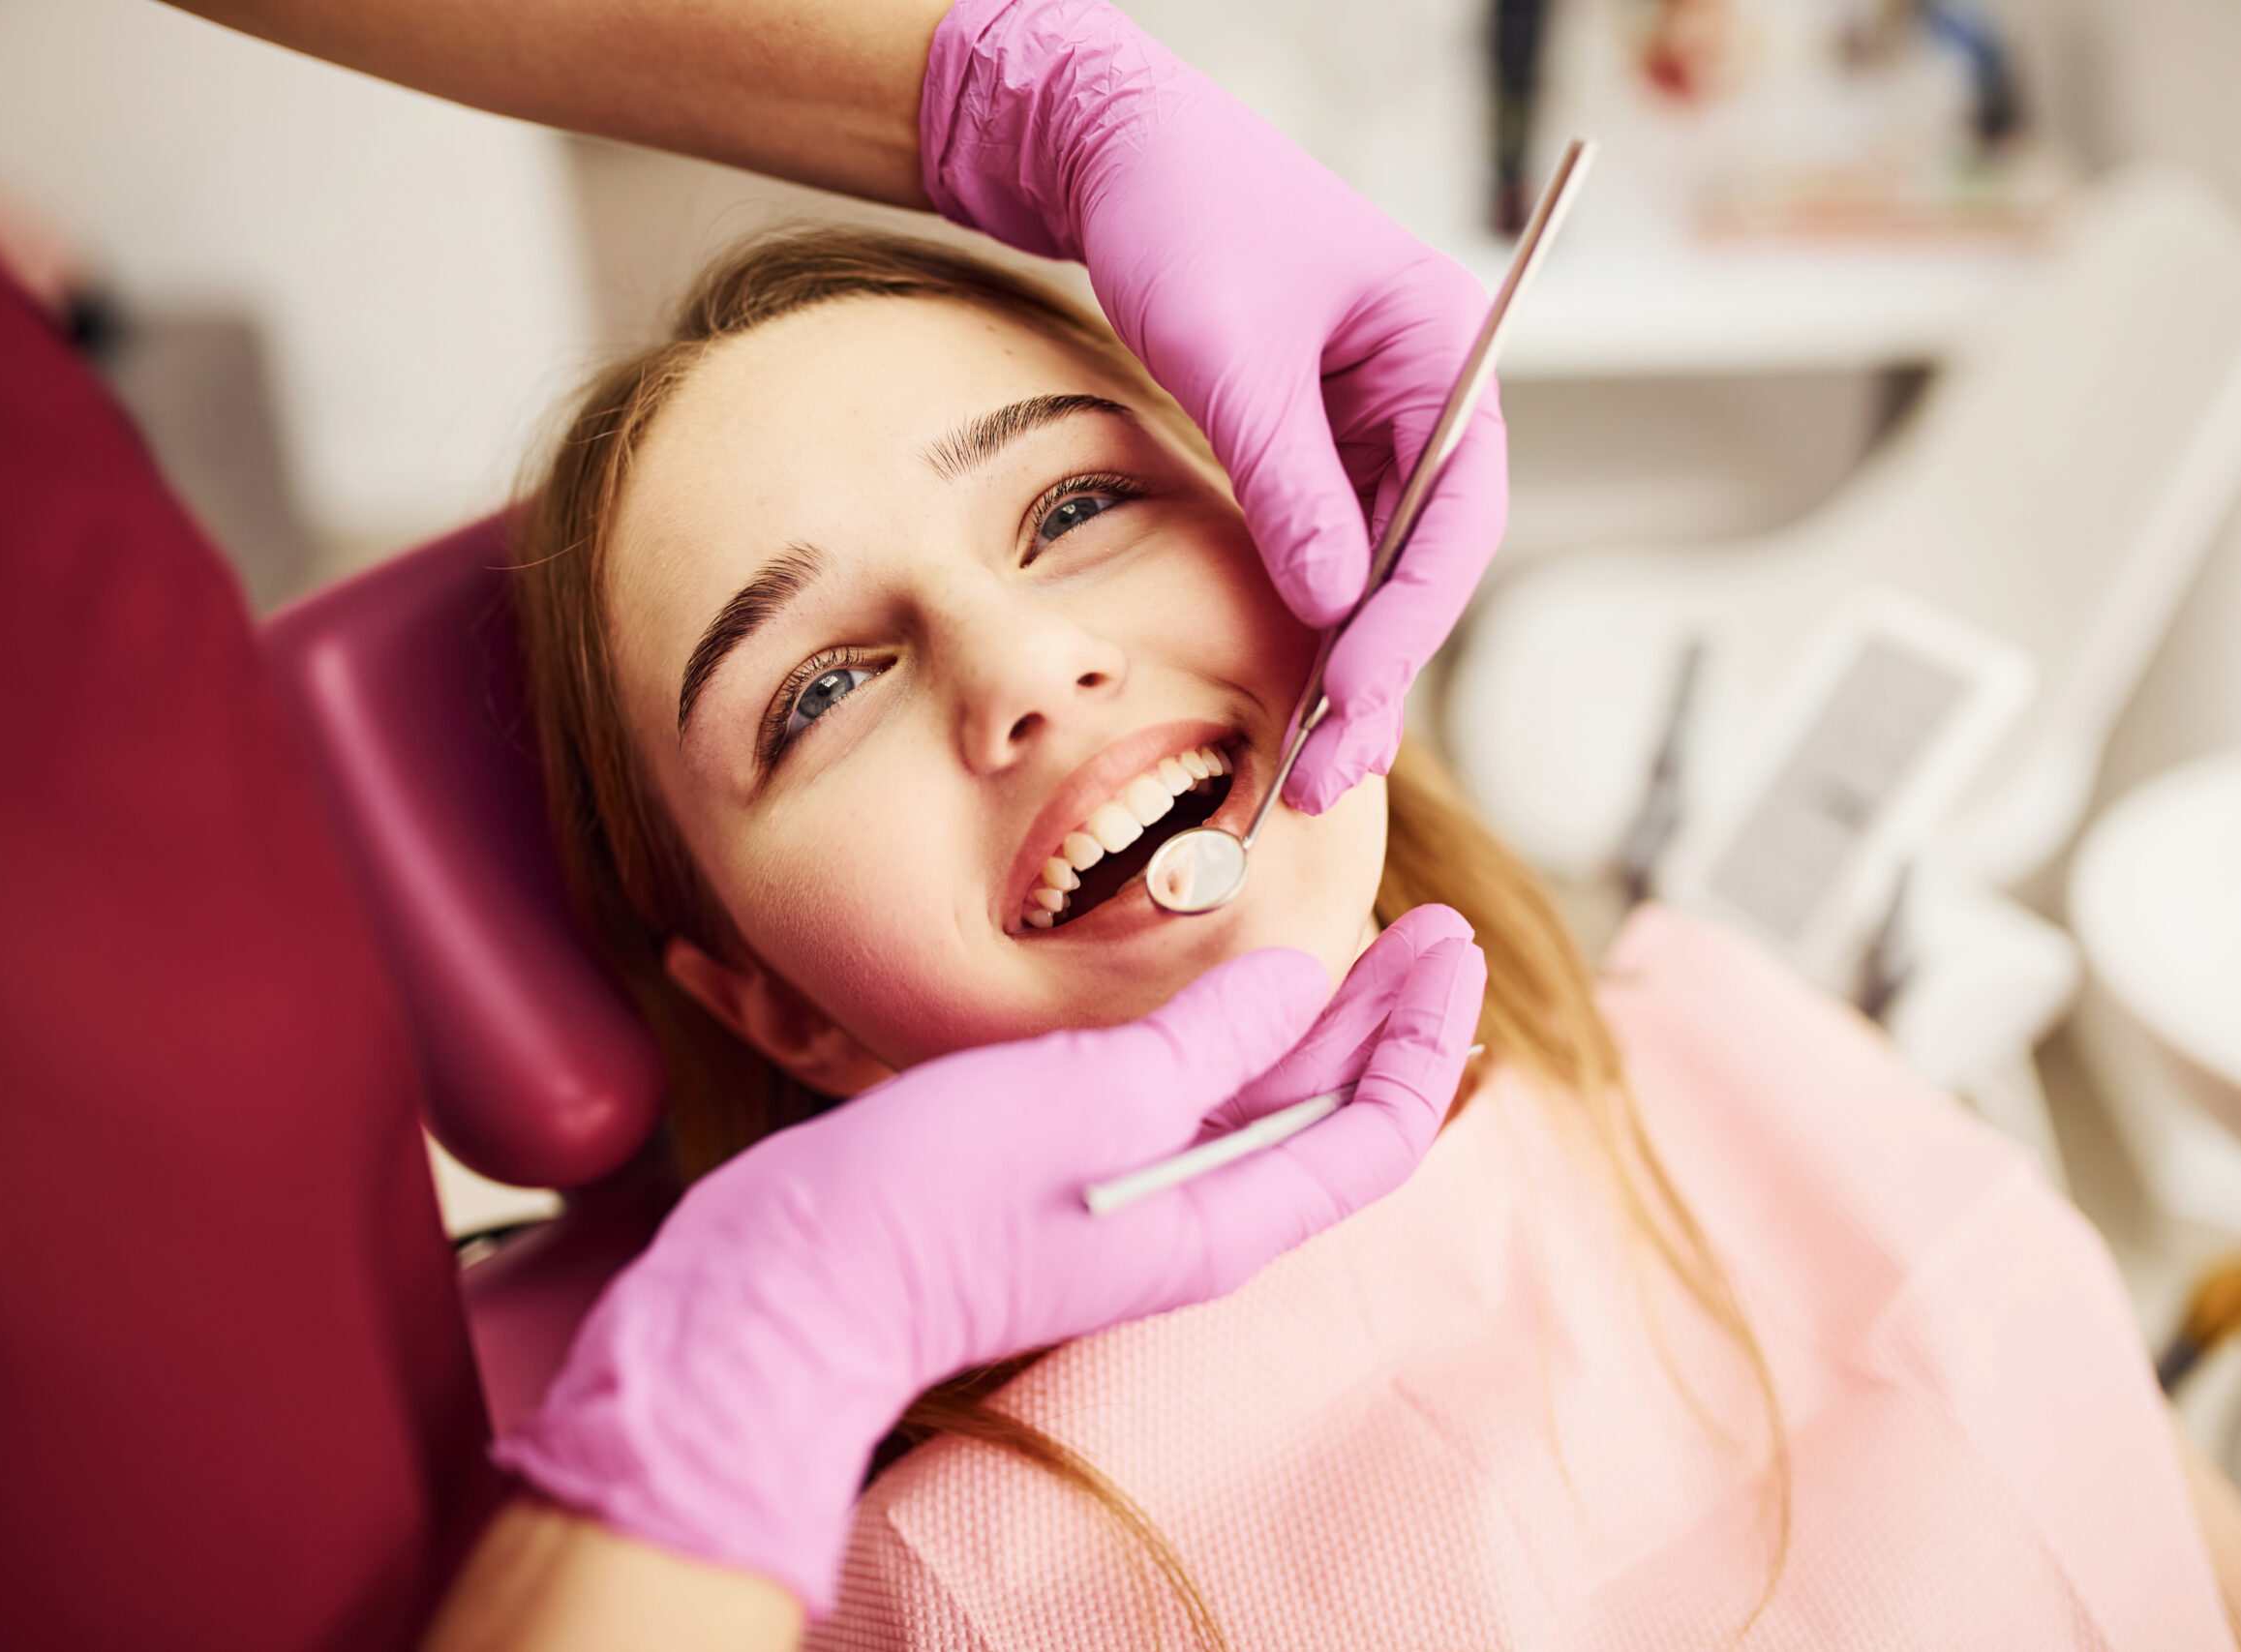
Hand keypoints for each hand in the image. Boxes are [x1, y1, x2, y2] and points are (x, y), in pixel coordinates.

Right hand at [494, 908, 1485, 1615]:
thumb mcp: (1089, 1097)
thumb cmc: (932, 1202)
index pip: (1375, 1131)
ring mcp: (1129, 1194)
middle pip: (1329, 1115)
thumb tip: (1297, 979)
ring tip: (1359, 941)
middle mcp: (1193, 1215)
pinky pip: (1184, 1098)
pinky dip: (1228, 1037)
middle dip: (1390, 1020)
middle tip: (1434, 924)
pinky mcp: (1068, 1167)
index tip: (1450, 936)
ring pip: (1261, 1104)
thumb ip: (1205, 1040)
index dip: (1423, 1035)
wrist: (790, 1289)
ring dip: (1318, 1025)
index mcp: (1223, 1217)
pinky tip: (1228, 989)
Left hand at [921, 0, 1507, 814]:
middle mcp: (1424, 393)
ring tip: (1313, 762)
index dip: (1412, 616)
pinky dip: (1311, 616)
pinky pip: (1330, 545)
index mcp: (1442, 347)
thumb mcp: (1231, 351)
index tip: (1356, 695)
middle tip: (1333, 770)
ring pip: (1380, 565)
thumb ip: (1284, 478)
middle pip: (1428, 556)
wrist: (1113, 150)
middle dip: (1383, 666)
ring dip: (1350, 659)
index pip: (1458, 510)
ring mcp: (1372, 423)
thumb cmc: (1185, 211)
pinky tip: (1292, 689)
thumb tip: (1330, 603)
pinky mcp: (1315, 444)